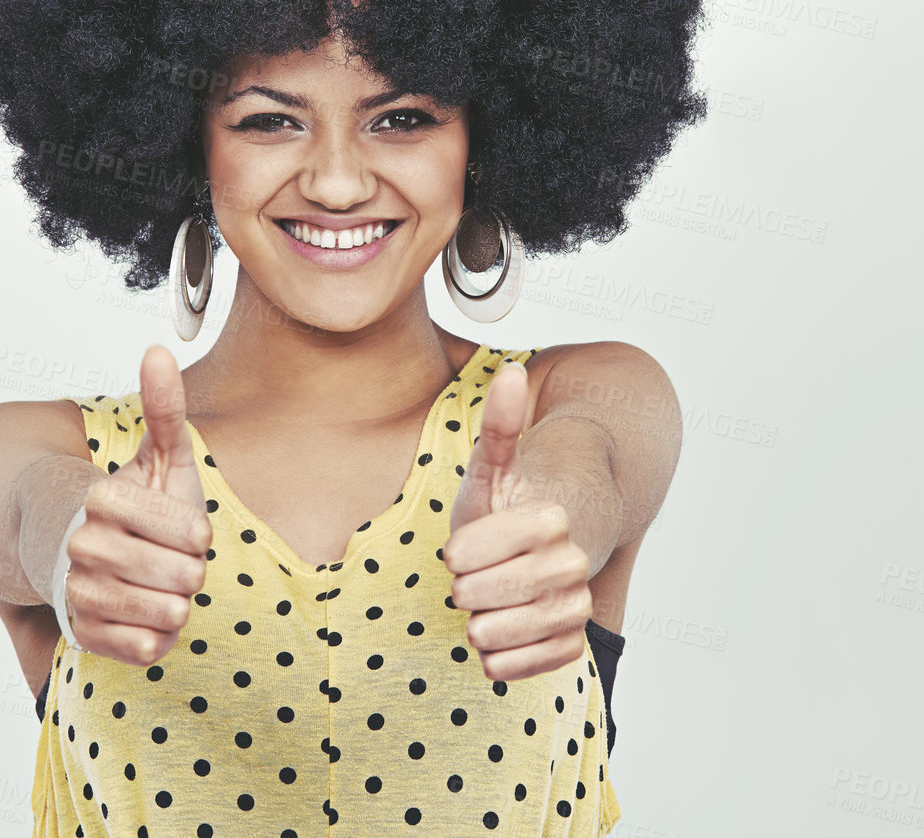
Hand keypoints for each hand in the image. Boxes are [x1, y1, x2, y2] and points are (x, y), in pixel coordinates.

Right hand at [64, 345, 212, 666]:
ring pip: (169, 613)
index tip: (179, 526)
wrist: (80, 555)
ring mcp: (79, 593)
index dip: (198, 532)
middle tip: (169, 558)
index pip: (193, 532)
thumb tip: (158, 350)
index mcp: (103, 498)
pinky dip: (158, 636)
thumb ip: (164, 408)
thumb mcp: (160, 456)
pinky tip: (142, 613)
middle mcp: (82, 545)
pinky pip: (150, 648)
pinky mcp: (83, 636)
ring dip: (175, 602)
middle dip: (190, 570)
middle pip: (184, 576)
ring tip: (156, 584)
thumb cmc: (136, 506)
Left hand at [444, 360, 592, 681]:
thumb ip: (500, 426)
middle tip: (468, 577)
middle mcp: (573, 563)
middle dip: (464, 587)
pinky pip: (527, 665)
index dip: (459, 552)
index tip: (459, 547)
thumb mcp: (490, 467)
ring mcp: (576, 606)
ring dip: (478, 623)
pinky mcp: (572, 644)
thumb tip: (512, 370)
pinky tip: (495, 637)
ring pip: (503, 632)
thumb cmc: (505, 506)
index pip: (478, 550)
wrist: (543, 551)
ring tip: (481, 604)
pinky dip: (501, 658)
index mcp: (550, 518)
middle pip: (486, 593)